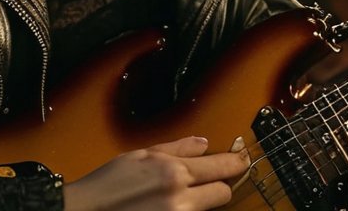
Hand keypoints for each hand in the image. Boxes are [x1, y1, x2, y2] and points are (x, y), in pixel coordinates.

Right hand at [62, 135, 249, 210]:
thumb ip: (176, 148)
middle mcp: (179, 199)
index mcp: (173, 172)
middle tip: (207, 180)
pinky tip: (168, 206)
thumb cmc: (106, 184)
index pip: (222, 167)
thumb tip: (203, 143)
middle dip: (219, 185)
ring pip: (208, 209)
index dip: (235, 163)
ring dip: (200, 201)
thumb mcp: (140, 155)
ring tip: (178, 195)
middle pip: (223, 193)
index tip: (241, 161)